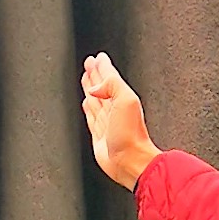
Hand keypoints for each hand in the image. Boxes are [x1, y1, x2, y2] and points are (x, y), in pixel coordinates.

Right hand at [80, 51, 158, 189]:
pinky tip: (87, 103)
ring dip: (91, 88)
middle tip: (89, 64)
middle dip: (95, 75)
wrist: (131, 161)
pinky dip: (88, 107)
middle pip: (102, 87)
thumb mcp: (126, 100)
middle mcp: (115, 109)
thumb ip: (111, 85)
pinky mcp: (100, 135)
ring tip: (86, 78)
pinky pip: (92, 116)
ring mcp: (107, 122)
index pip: (109, 77)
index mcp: (122, 98)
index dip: (102, 67)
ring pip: (96, 100)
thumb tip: (94, 88)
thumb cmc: (132, 136)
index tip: (97, 58)